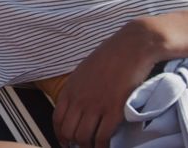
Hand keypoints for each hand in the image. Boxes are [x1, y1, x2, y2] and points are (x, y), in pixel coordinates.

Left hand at [52, 19, 162, 147]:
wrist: (130, 48)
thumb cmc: (109, 57)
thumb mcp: (83, 72)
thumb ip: (77, 89)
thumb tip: (75, 103)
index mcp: (70, 90)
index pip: (57, 120)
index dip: (60, 135)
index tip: (65, 141)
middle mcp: (80, 100)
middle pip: (69, 132)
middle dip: (73, 143)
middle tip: (81, 146)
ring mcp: (96, 106)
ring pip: (84, 138)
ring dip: (88, 147)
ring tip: (94, 147)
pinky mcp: (114, 110)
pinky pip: (103, 137)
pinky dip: (102, 146)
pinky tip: (107, 146)